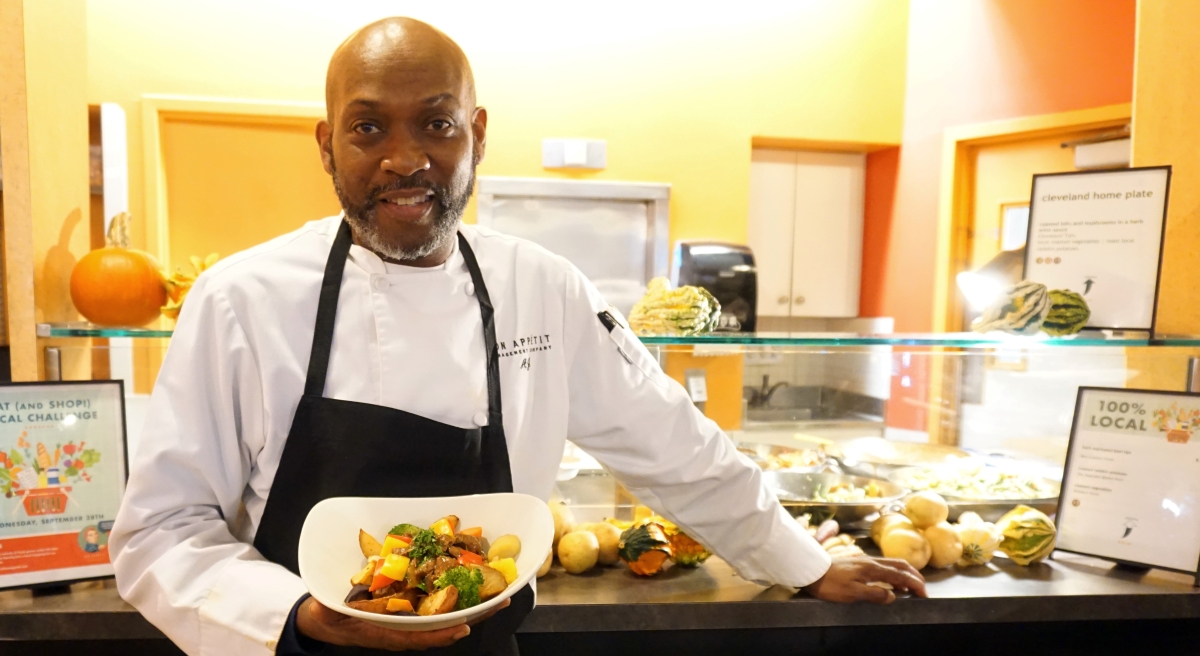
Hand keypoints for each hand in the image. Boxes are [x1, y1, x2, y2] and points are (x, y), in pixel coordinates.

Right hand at [296, 597, 510, 650]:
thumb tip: (320, 604)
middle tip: (500, 603)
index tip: (462, 629)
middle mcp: (402, 628)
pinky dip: (455, 596)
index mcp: (385, 632)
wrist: (321, 619)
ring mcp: (407, 619)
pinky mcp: (408, 609)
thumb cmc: (324, 616)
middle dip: (473, 615)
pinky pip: (436, 605)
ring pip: (445, 615)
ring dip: (472, 605)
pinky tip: (472, 585)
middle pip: (443, 624)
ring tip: (497, 593)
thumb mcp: (323, 613)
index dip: (441, 634)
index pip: (417, 636)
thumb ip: (325, 609)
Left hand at [802, 556, 926, 603]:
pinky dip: (893, 572)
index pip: (900, 575)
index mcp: (872, 569)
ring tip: (910, 586)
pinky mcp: (858, 562)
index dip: (914, 584)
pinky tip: (890, 581)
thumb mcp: (852, 593)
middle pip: (899, 565)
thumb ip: (874, 594)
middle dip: (914, 576)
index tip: (924, 594)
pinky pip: (883, 565)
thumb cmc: (830, 584)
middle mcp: (871, 561)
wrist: (811, 570)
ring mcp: (864, 560)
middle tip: (922, 588)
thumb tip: (893, 595)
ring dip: (905, 573)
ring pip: (892, 563)